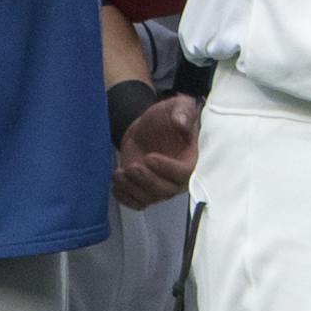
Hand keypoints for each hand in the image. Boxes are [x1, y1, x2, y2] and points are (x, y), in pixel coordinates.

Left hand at [113, 93, 197, 208]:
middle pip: (167, 191)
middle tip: (132, 166)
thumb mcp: (177, 106)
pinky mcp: (146, 191)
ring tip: (119, 172)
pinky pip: (138, 203)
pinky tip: (117, 183)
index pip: (186, 173)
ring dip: (132, 188)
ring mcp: (162, 186)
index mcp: (193, 158)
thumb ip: (183, 112)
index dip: (168, 169)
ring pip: (150, 198)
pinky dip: (125, 198)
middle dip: (147, 180)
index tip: (150, 157)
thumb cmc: (164, 118)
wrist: (145, 128)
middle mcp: (179, 178)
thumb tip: (183, 123)